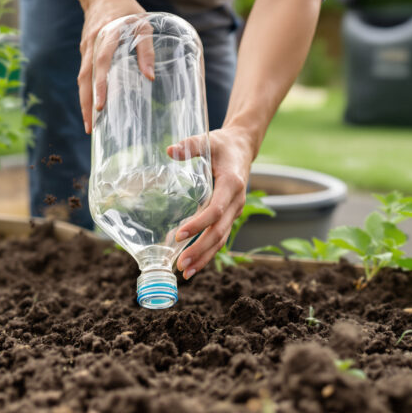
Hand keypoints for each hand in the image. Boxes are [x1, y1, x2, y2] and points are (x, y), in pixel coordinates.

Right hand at [76, 0, 153, 133]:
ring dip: (84, 102)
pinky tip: (92, 107)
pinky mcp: (85, 52)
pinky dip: (86, 92)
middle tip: (90, 128)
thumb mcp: (144, 24)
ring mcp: (86, 49)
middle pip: (85, 78)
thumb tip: (150, 78)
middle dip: (86, 104)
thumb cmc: (128, 11)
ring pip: (82, 79)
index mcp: (107, 36)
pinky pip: (84, 75)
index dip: (99, 85)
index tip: (100, 106)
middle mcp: (93, 44)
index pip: (101, 64)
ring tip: (90, 125)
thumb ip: (146, 49)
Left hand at [167, 128, 255, 278]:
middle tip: (181, 264)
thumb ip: (190, 145)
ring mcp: (235, 210)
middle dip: (201, 250)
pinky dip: (208, 252)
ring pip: (222, 239)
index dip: (199, 224)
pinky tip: (194, 264)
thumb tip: (170, 150)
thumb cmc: (222, 145)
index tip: (179, 234)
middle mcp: (236, 201)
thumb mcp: (207, 140)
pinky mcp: (231, 215)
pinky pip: (221, 237)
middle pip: (219, 231)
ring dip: (204, 257)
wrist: (242, 148)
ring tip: (186, 272)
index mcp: (231, 184)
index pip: (216, 210)